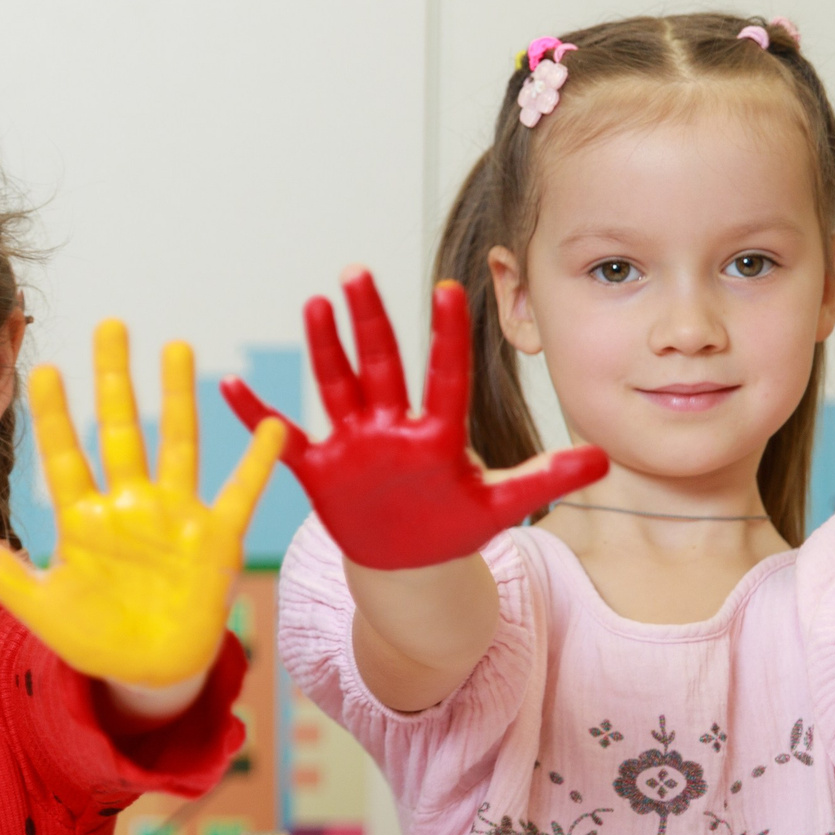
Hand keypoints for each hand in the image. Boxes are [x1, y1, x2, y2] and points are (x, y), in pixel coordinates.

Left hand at [0, 322, 285, 687]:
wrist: (149, 672)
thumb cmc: (94, 636)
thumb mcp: (40, 606)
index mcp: (85, 520)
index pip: (65, 457)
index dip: (56, 416)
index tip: (45, 369)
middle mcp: (130, 506)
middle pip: (122, 431)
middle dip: (115, 379)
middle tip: (110, 325)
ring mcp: (175, 517)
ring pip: (178, 446)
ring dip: (178, 399)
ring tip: (175, 347)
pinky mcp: (217, 541)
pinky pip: (241, 494)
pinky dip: (258, 464)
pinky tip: (271, 426)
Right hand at [220, 270, 606, 569]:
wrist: (410, 562)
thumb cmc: (456, 526)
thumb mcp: (503, 504)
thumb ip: (548, 478)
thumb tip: (605, 458)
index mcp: (437, 433)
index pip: (444, 376)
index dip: (445, 337)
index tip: (448, 289)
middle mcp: (392, 427)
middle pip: (381, 366)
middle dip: (369, 322)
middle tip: (357, 273)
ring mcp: (354, 444)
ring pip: (336, 387)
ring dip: (323, 350)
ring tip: (314, 305)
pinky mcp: (322, 470)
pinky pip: (286, 439)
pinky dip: (255, 416)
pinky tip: (230, 385)